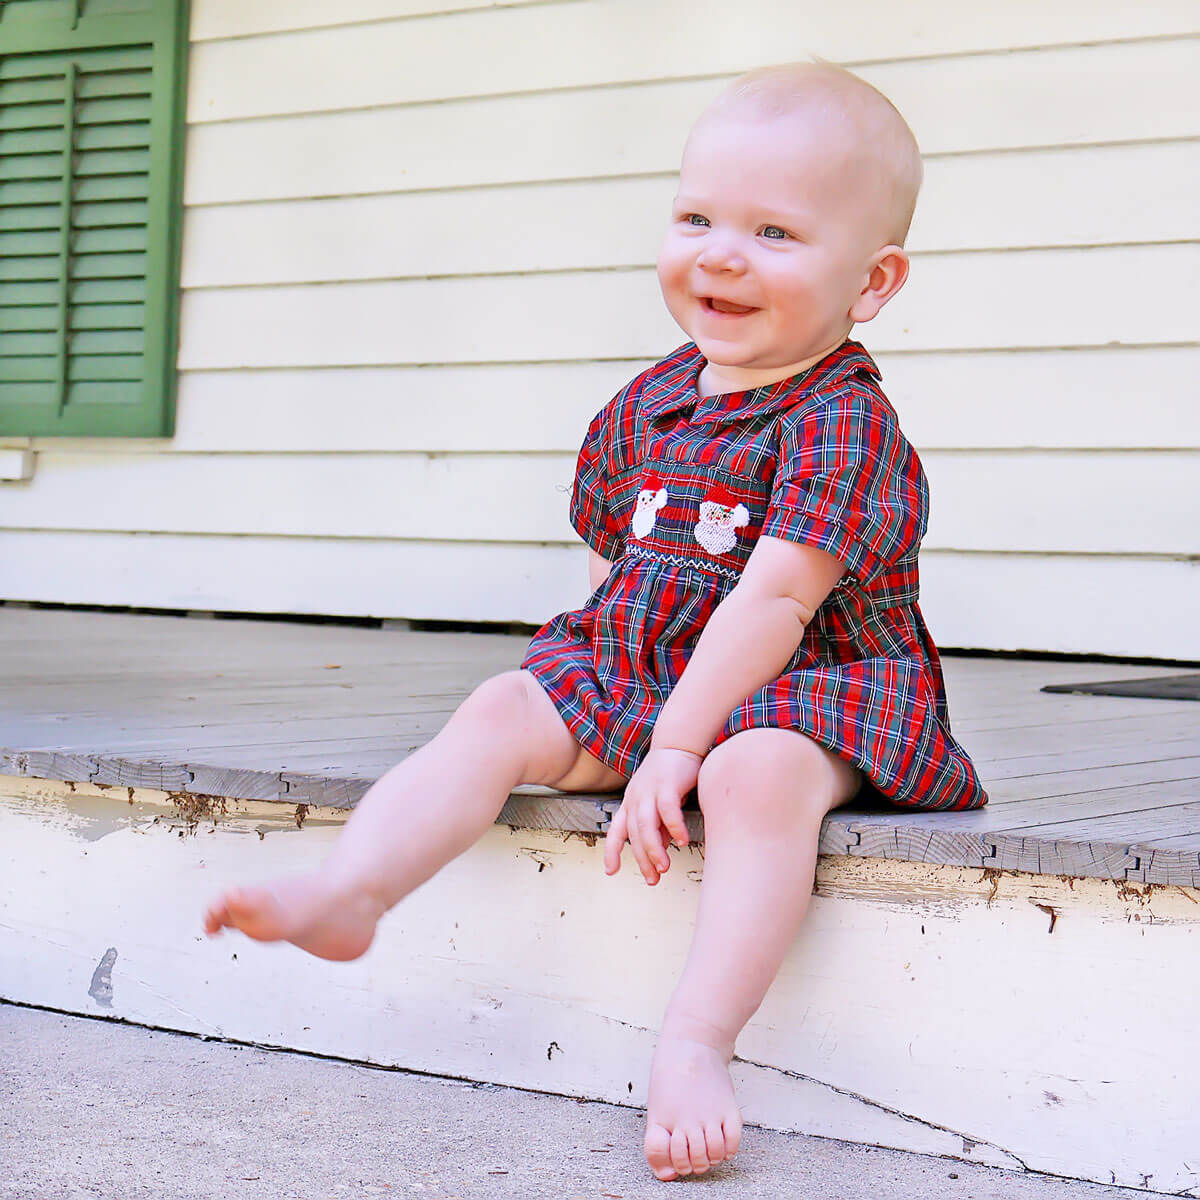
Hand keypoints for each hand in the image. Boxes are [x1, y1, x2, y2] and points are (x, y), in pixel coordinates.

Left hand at [604, 747, 702, 884]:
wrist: (679, 743)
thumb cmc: (670, 775)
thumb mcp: (659, 802)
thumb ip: (659, 825)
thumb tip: (661, 849)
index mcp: (631, 802)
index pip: (616, 830)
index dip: (611, 851)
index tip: (611, 871)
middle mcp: (635, 797)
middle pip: (634, 833)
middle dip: (642, 859)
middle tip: (653, 878)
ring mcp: (649, 789)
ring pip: (645, 825)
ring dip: (654, 849)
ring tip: (663, 867)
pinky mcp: (666, 783)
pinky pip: (667, 810)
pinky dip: (673, 827)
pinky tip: (681, 841)